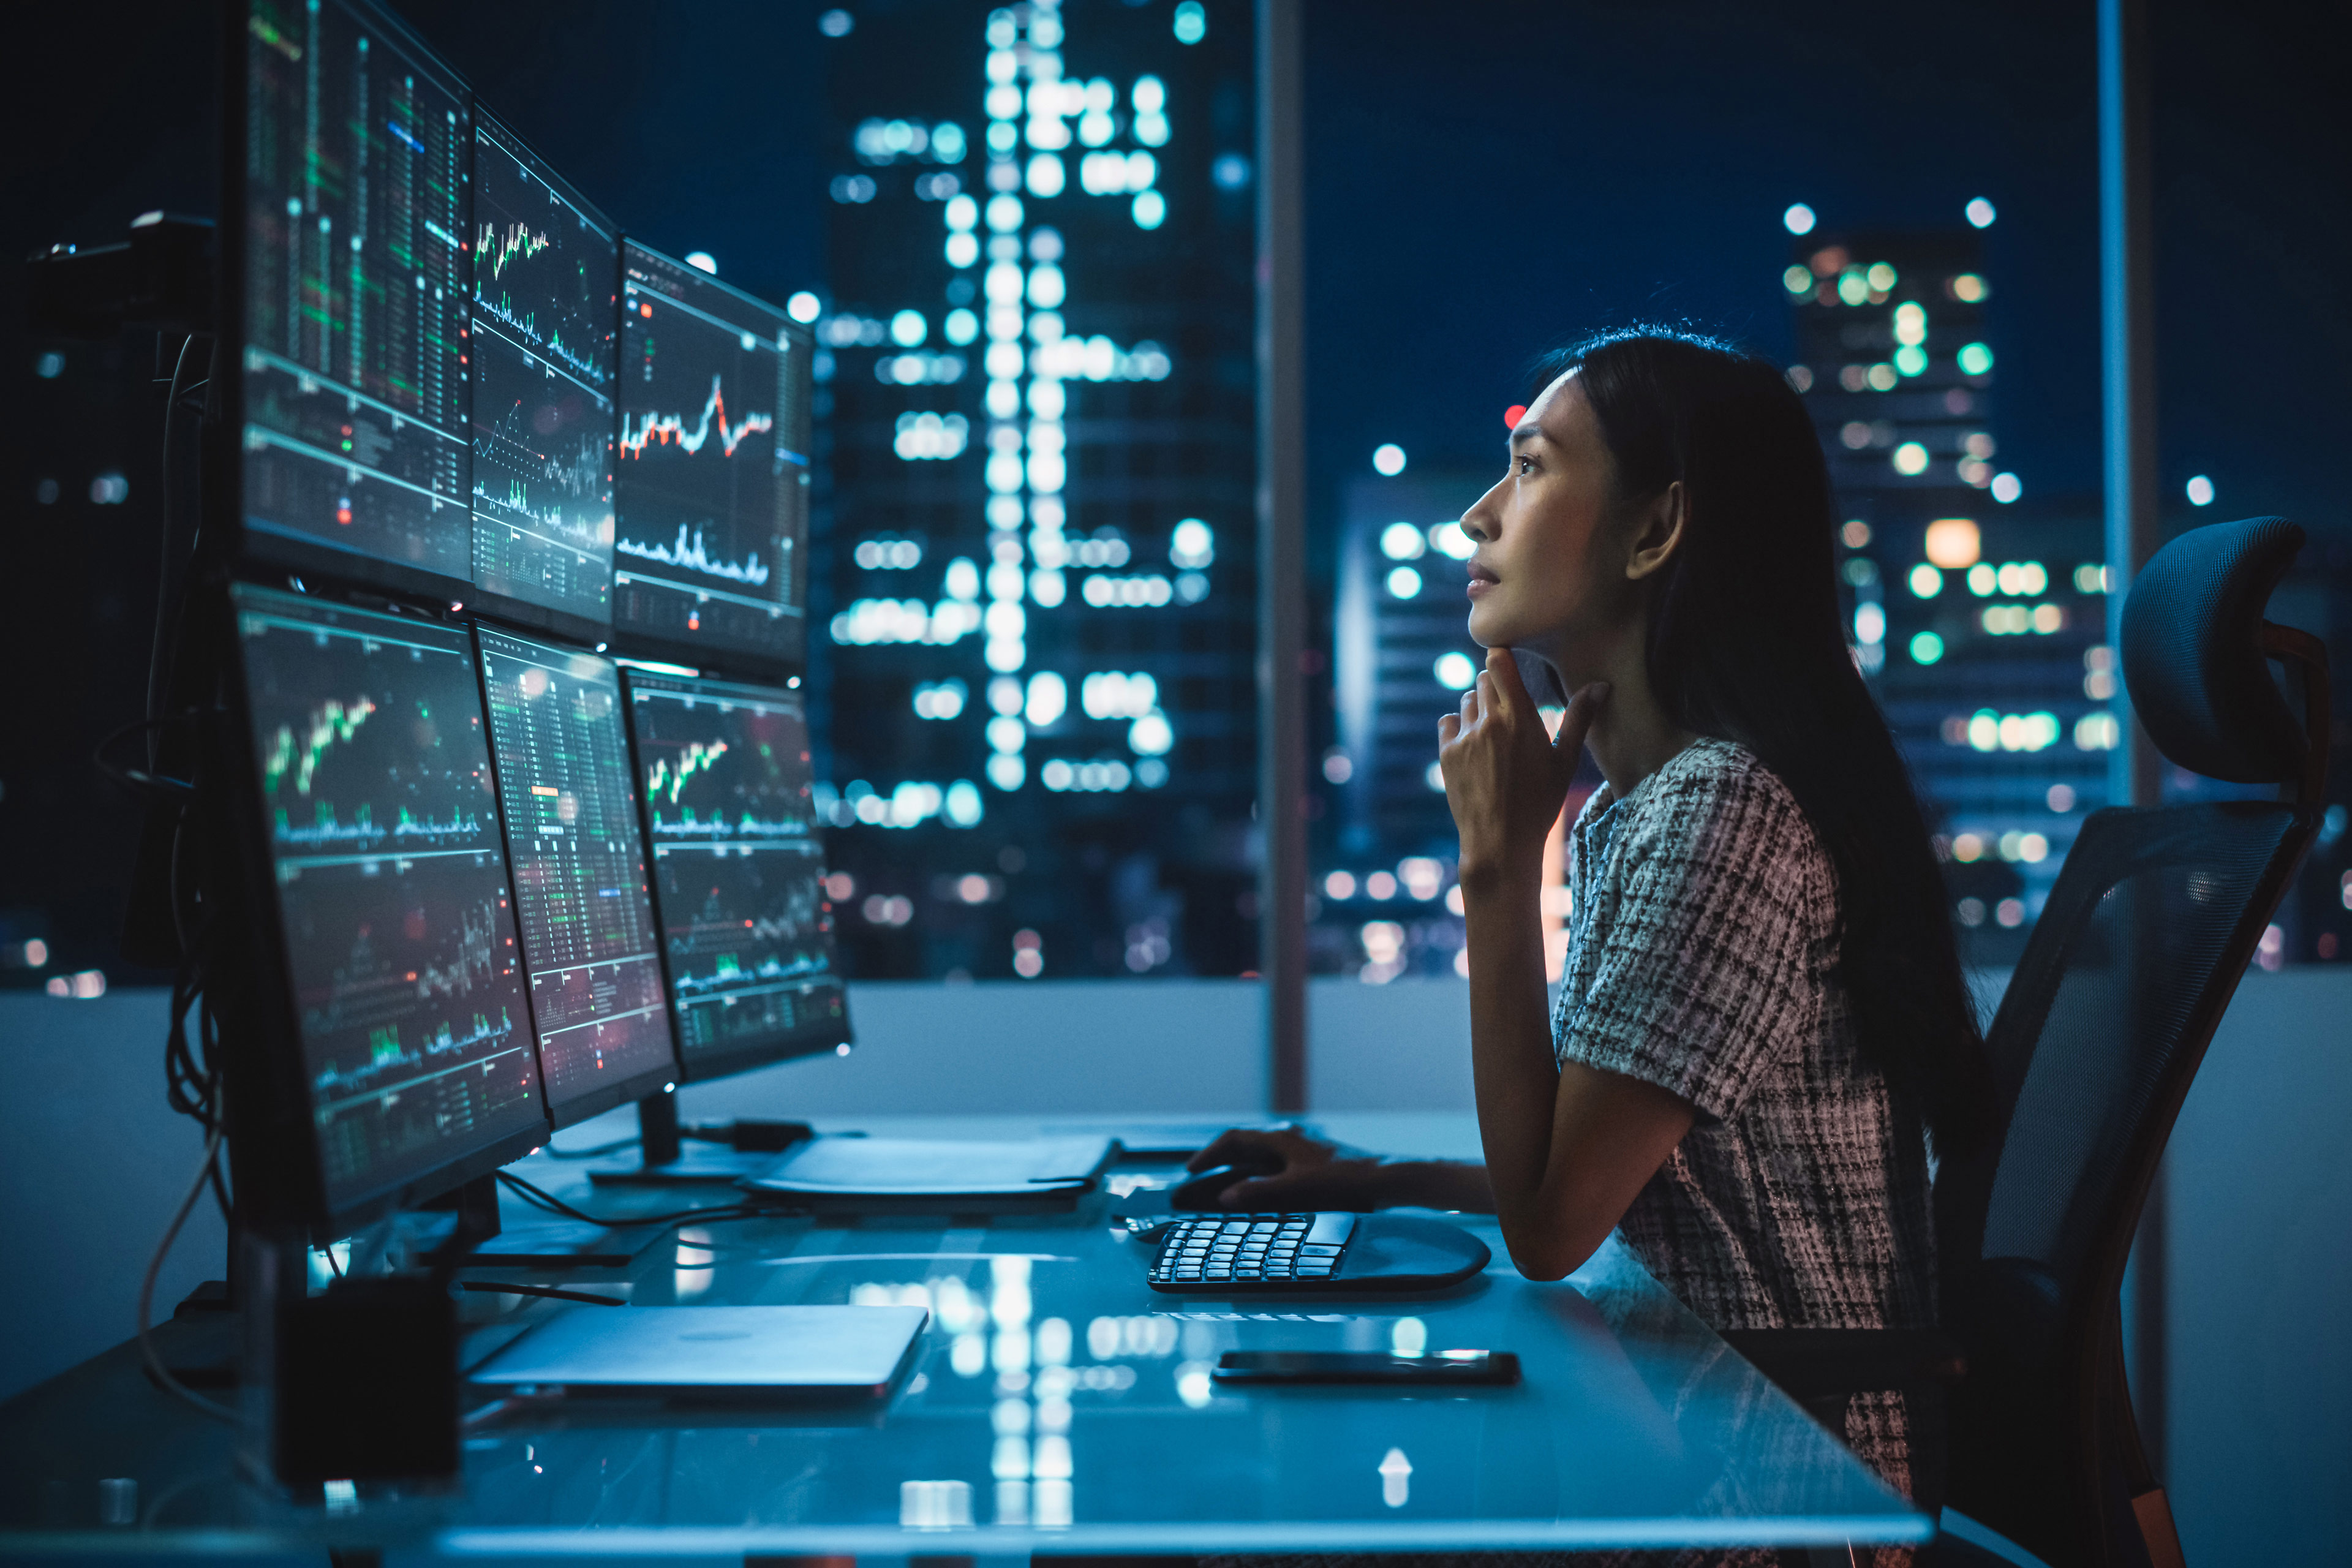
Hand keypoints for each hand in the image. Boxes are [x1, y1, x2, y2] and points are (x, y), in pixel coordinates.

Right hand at [1181, 1125, 1395, 1211]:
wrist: (1385, 1179)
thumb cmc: (1344, 1181)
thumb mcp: (1297, 1189)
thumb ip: (1259, 1192)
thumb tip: (1224, 1198)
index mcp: (1281, 1138)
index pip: (1234, 1140)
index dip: (1209, 1155)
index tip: (1189, 1171)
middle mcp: (1288, 1141)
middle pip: (1242, 1150)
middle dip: (1216, 1167)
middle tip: (1193, 1184)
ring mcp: (1300, 1153)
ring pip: (1257, 1161)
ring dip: (1234, 1175)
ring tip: (1215, 1193)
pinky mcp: (1311, 1166)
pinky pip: (1273, 1171)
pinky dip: (1255, 1182)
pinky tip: (1254, 1198)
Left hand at [1438, 648, 1607, 890]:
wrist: (1500, 843)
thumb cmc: (1539, 803)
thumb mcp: (1565, 761)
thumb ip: (1580, 717)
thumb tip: (1602, 685)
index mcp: (1519, 718)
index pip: (1497, 662)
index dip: (1501, 656)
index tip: (1509, 661)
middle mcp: (1488, 722)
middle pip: (1482, 679)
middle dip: (1495, 686)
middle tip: (1510, 708)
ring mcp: (1464, 738)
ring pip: (1466, 701)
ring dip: (1479, 707)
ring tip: (1495, 733)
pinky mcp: (1446, 754)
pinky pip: (1448, 722)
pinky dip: (1459, 726)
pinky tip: (1474, 744)